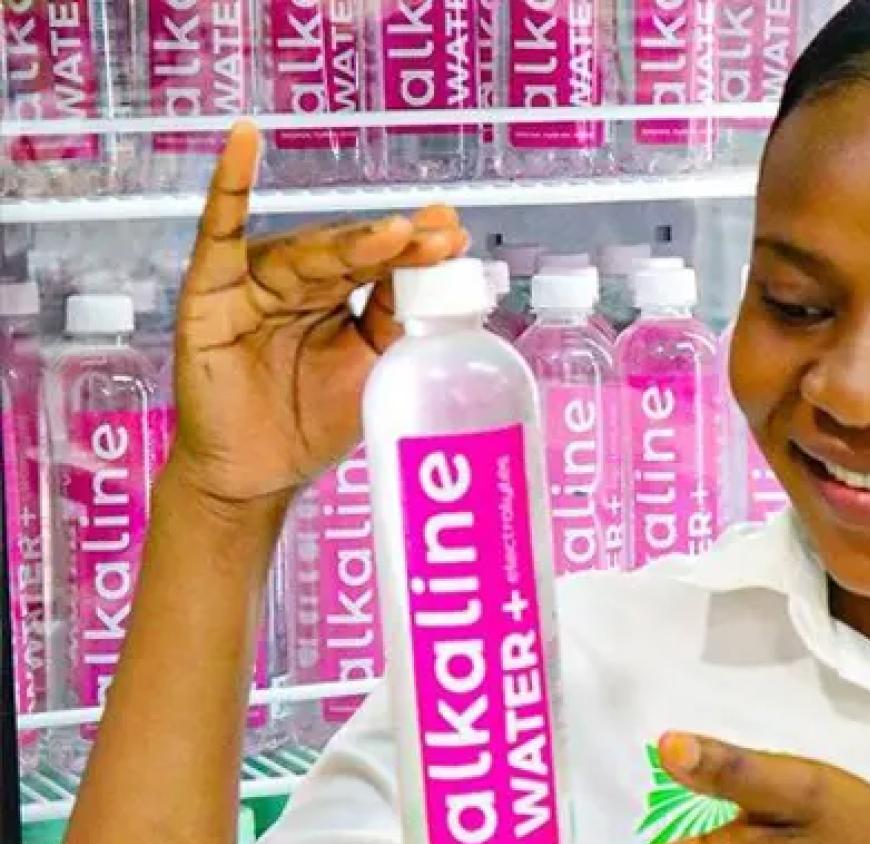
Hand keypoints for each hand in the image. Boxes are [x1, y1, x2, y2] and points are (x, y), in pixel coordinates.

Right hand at [167, 121, 469, 509]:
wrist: (257, 475)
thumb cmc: (310, 421)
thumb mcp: (370, 368)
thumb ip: (394, 320)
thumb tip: (438, 270)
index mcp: (336, 296)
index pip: (380, 264)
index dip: (416, 250)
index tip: (455, 236)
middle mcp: (296, 281)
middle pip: (349, 252)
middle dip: (397, 244)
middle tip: (440, 234)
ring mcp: (253, 283)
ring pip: (307, 251)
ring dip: (352, 239)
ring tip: (397, 233)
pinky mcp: (210, 292)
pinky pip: (217, 231)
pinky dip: (227, 181)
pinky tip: (243, 140)